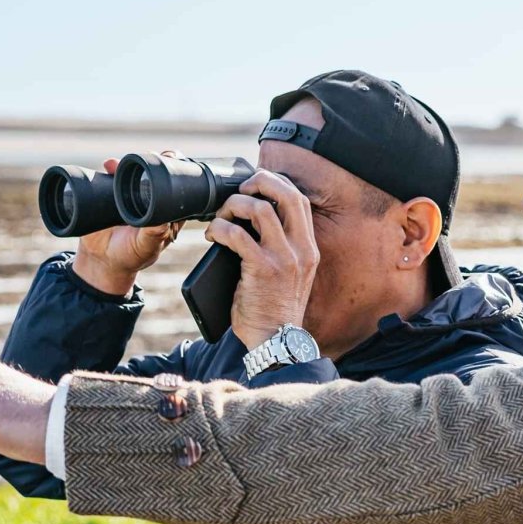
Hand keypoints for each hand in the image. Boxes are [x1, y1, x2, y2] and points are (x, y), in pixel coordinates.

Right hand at [72, 153, 185, 295]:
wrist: (100, 261)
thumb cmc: (129, 257)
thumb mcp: (144, 248)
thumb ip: (154, 235)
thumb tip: (164, 219)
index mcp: (166, 211)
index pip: (178, 186)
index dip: (179, 171)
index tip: (173, 161)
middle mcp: (151, 199)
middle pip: (158, 173)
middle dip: (156, 160)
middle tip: (149, 156)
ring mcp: (130, 195)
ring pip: (135, 171)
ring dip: (131, 162)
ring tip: (123, 162)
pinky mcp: (111, 194)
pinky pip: (112, 176)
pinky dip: (111, 168)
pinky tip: (108, 165)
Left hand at [205, 169, 318, 349]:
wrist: (276, 341)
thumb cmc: (274, 310)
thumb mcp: (290, 275)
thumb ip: (281, 249)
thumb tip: (250, 223)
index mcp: (309, 249)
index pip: (300, 201)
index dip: (277, 184)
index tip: (257, 186)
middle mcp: (301, 250)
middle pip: (287, 195)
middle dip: (260, 182)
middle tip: (240, 190)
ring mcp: (283, 258)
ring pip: (260, 209)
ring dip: (234, 206)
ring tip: (220, 218)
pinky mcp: (262, 268)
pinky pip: (238, 235)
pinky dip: (221, 228)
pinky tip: (213, 235)